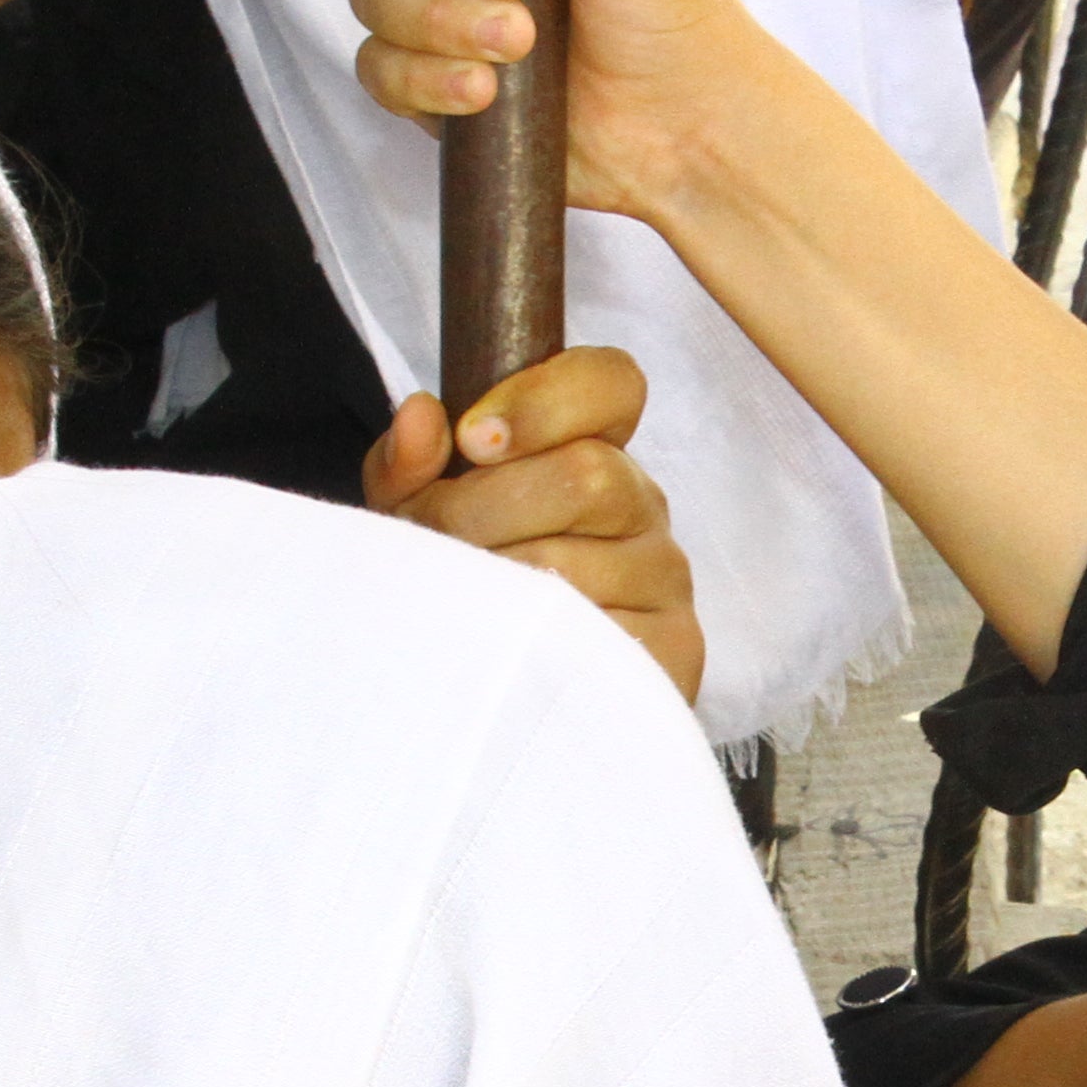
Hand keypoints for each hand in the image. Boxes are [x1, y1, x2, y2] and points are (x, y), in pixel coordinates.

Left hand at [361, 344, 702, 705]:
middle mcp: (642, 506)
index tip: (473, 439)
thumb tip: (420, 416)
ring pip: (580, 561)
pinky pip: (599, 635)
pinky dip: (534, 643)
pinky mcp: (674, 648)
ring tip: (461, 605)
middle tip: (434, 546)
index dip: (543, 400)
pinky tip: (506, 650)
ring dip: (495, 585)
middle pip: (586, 475)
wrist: (499, 703)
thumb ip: (413, 465)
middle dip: (483, 511)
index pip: (612, 382)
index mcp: (593, 450)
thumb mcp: (423, 519)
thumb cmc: (467, 592)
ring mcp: (664, 577)